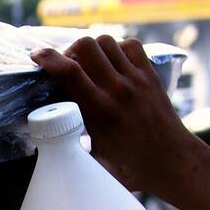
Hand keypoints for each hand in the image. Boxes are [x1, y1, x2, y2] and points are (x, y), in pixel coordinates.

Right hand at [31, 36, 202, 198]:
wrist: (172, 162)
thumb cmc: (132, 168)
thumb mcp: (94, 161)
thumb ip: (71, 149)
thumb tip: (47, 146)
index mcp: (99, 112)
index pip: (68, 73)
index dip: (47, 58)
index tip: (36, 56)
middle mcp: (117, 90)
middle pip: (86, 46)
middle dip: (69, 50)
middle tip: (68, 65)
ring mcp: (136, 80)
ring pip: (107, 41)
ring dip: (92, 48)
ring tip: (89, 63)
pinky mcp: (150, 76)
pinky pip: (130, 45)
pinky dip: (117, 48)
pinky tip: (112, 63)